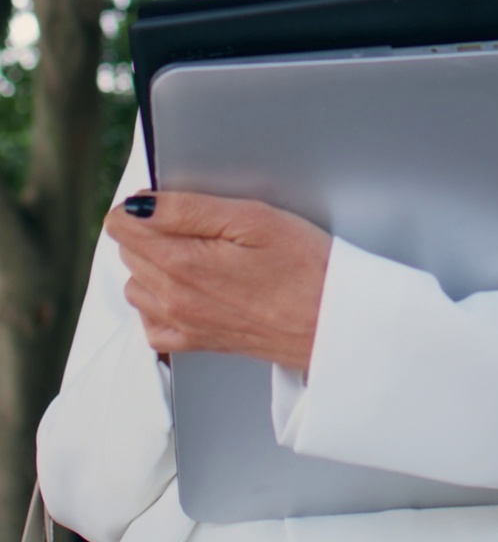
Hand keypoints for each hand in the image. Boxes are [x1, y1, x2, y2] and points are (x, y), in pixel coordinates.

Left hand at [104, 192, 331, 373]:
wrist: (331, 323)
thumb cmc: (304, 267)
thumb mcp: (251, 218)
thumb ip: (188, 209)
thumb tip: (139, 205)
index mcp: (182, 263)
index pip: (122, 226)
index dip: (142, 203)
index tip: (170, 199)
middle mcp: (173, 299)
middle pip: (127, 252)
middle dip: (147, 228)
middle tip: (194, 220)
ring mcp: (183, 324)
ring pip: (136, 284)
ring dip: (151, 262)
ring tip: (192, 248)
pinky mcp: (197, 342)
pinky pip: (151, 322)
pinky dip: (157, 301)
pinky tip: (184, 285)